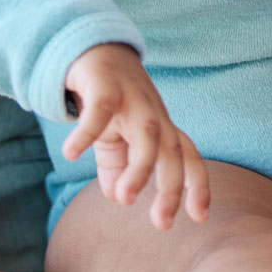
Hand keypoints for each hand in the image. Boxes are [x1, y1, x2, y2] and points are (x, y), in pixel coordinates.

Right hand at [62, 44, 208, 228]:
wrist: (93, 47)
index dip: (198, 186)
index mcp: (160, 128)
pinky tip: (71, 154)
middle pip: (173, 152)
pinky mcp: (105, 84)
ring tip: (124, 198)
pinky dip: (87, 132)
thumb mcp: (114, 139)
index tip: (200, 218)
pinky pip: (99, 110)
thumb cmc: (110, 100)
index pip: (188, 158)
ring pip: (148, 134)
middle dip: (171, 188)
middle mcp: (153, 114)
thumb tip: (119, 198)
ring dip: (140, 169)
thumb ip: (118, 168)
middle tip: (162, 224)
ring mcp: (133, 98)